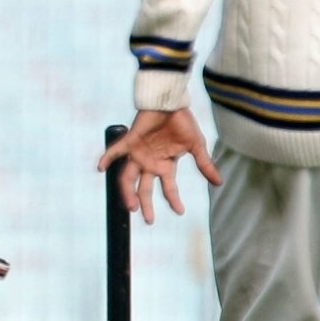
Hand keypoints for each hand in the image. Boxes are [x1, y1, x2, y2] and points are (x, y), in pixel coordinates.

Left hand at [96, 107, 220, 224]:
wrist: (171, 102)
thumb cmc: (183, 122)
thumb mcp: (196, 145)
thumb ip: (204, 164)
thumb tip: (219, 182)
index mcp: (165, 165)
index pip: (168, 188)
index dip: (173, 200)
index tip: (180, 211)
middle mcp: (149, 163)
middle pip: (143, 188)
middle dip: (145, 204)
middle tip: (147, 219)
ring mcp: (138, 153)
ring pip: (128, 177)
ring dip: (127, 192)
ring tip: (130, 206)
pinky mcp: (130, 141)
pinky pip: (115, 151)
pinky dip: (107, 158)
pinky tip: (100, 167)